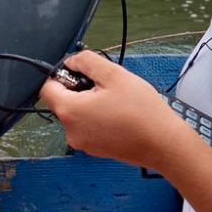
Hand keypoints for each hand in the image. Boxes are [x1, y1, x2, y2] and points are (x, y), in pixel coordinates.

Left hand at [37, 49, 197, 173]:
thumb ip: (87, 62)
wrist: (165, 145)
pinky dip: (98, 116)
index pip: (46, 87)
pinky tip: (120, 114)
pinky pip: (88, 126)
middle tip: (106, 86)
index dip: (60, 74)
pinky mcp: (95, 150)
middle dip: (79, 88)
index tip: (82, 72)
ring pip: (77, 113)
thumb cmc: (142, 111)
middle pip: (62, 100)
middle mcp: (70, 131)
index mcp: (69, 111)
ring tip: (117, 101)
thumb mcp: (114, 74)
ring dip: (91, 102)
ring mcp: (82, 143)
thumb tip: (71, 61)